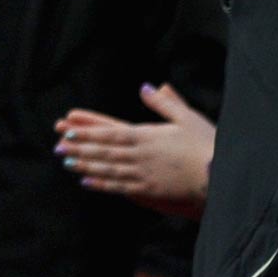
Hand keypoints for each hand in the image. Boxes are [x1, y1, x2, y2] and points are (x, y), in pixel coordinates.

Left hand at [57, 83, 215, 210]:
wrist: (220, 175)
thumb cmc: (208, 144)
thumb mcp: (189, 117)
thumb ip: (166, 103)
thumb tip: (149, 86)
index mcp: (149, 135)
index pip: (111, 131)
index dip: (88, 129)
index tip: (68, 127)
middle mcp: (140, 155)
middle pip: (104, 150)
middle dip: (79, 146)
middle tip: (57, 144)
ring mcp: (143, 174)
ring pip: (107, 168)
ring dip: (85, 164)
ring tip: (66, 161)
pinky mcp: (149, 190)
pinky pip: (119, 186)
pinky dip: (101, 183)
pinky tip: (87, 181)